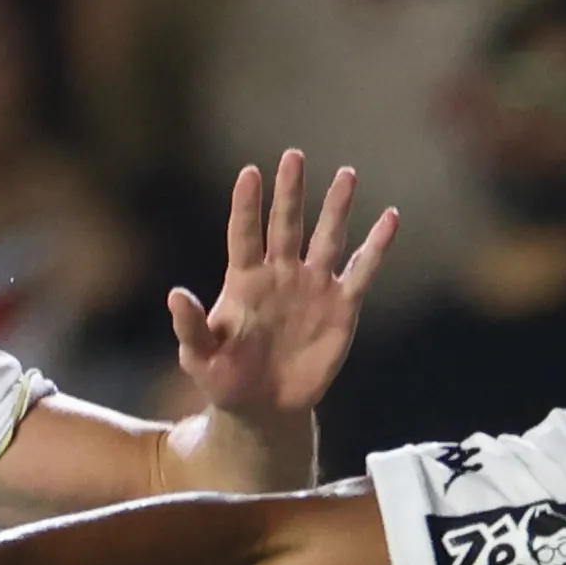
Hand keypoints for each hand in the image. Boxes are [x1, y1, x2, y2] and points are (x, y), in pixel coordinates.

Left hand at [165, 153, 397, 423]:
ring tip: (346, 174)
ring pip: (326, 238)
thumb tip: (174, 295)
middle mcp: (281, 274)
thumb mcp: (200, 357)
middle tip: (293, 157)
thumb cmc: (224, 379)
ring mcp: (313, 287)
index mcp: (244, 280)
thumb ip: (191, 327)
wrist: (264, 408)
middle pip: (286, 224)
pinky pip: (362, 271)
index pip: (244, 233)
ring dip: (336, 207)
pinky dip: (377, 246)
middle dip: (290, 192)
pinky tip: (391, 218)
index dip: (247, 205)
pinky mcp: (342, 307)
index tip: (250, 172)